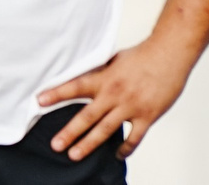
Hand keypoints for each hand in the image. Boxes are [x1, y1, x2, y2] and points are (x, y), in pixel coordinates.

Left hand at [37, 34, 196, 159]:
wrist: (169, 55)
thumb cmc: (142, 55)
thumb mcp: (114, 60)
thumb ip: (100, 72)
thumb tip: (84, 77)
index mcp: (104, 77)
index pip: (74, 87)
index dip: (56, 94)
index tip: (39, 101)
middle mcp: (114, 94)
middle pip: (87, 116)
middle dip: (69, 132)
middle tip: (55, 145)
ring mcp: (131, 107)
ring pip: (106, 130)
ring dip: (89, 144)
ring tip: (74, 155)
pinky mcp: (147, 116)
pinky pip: (134, 138)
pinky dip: (125, 148)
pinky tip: (117, 155)